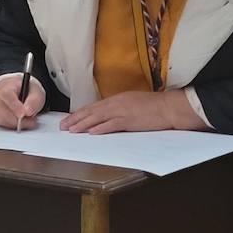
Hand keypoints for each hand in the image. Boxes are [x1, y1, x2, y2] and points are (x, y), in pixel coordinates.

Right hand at [0, 75, 45, 129]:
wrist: (20, 92)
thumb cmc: (27, 91)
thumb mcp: (36, 92)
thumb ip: (34, 100)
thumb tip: (27, 112)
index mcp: (7, 85)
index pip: (7, 94)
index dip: (14, 106)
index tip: (23, 114)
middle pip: (3, 110)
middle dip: (18, 119)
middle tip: (32, 121)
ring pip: (2, 119)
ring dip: (16, 123)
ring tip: (27, 120)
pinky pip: (2, 124)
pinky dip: (12, 125)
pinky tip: (20, 121)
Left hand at [60, 89, 204, 134]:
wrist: (169, 107)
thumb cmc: (154, 106)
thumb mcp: (132, 102)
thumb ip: (119, 108)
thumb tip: (108, 115)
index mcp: (117, 99)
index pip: (94, 106)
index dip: (80, 113)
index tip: (69, 118)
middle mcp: (117, 103)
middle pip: (91, 111)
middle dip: (75, 119)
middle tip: (63, 126)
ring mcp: (122, 112)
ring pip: (97, 118)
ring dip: (83, 124)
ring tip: (72, 130)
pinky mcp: (129, 120)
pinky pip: (111, 125)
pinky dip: (100, 129)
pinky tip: (91, 133)